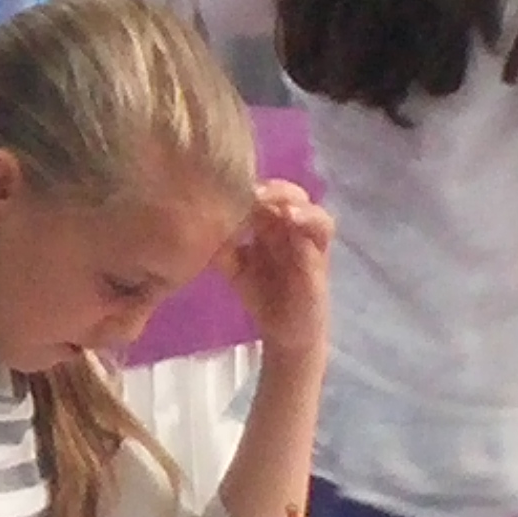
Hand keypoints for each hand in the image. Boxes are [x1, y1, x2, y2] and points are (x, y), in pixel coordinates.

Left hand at [220, 180, 332, 362]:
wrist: (285, 332)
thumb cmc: (262, 294)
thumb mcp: (232, 266)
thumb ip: (221, 245)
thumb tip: (196, 222)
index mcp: (273, 226)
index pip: (266, 194)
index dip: (250, 185)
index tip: (227, 184)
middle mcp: (294, 229)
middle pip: (290, 193)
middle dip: (271, 187)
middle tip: (248, 189)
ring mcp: (310, 243)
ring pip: (310, 207)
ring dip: (290, 199)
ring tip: (267, 199)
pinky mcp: (320, 260)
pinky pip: (321, 233)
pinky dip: (308, 221)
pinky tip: (289, 219)